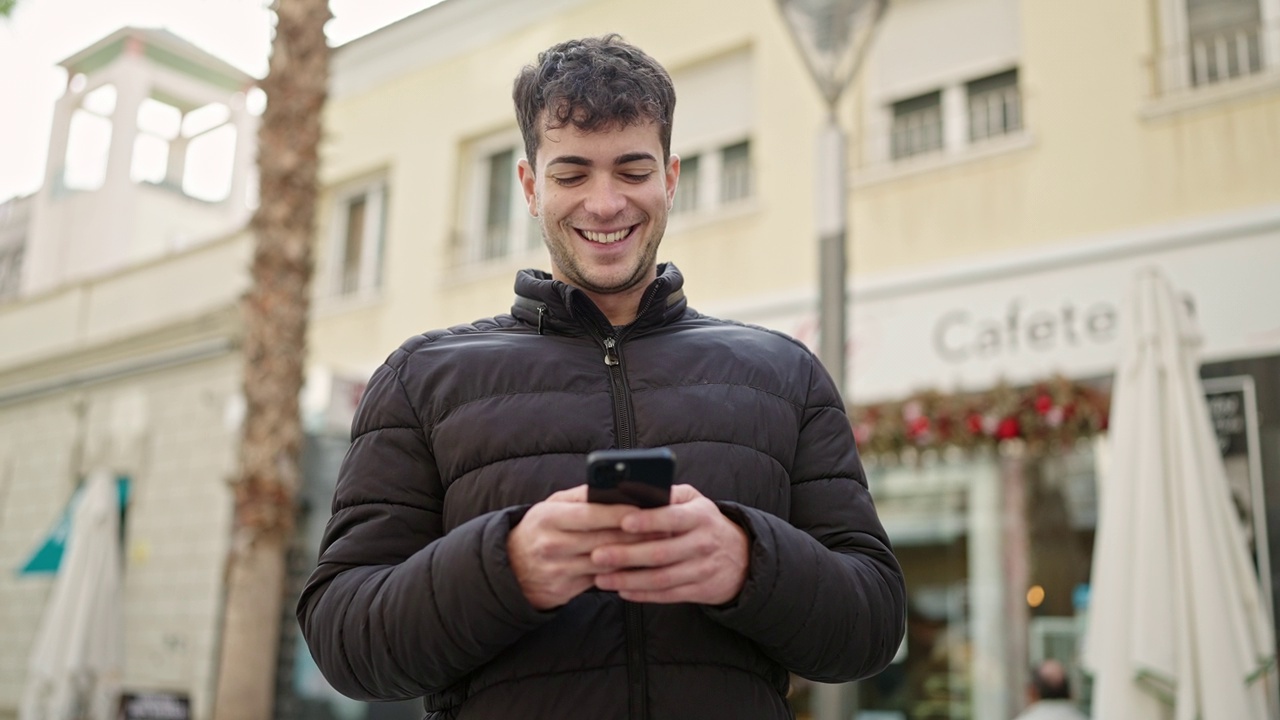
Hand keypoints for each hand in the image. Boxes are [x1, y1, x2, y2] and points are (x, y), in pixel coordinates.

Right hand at [507, 485, 646, 609]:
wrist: (510, 567)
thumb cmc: (540, 528)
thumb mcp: (552, 506)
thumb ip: (582, 496)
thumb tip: (616, 486)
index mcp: (549, 518)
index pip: (591, 514)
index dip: (621, 513)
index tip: (648, 509)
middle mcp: (553, 545)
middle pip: (604, 541)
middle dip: (638, 535)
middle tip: (666, 528)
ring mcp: (559, 571)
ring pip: (607, 564)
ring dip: (636, 556)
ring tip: (660, 546)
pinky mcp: (565, 591)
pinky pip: (602, 581)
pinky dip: (623, 573)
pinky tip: (641, 566)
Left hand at [592, 484, 749, 604]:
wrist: (742, 557)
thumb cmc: (705, 522)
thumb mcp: (695, 501)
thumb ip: (669, 494)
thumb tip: (634, 490)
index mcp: (700, 516)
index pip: (673, 517)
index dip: (648, 521)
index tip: (622, 521)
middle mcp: (703, 543)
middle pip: (661, 552)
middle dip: (627, 555)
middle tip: (597, 555)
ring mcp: (702, 569)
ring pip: (661, 578)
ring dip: (629, 580)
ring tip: (601, 578)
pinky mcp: (699, 591)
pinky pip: (667, 595)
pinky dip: (642, 595)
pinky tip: (621, 590)